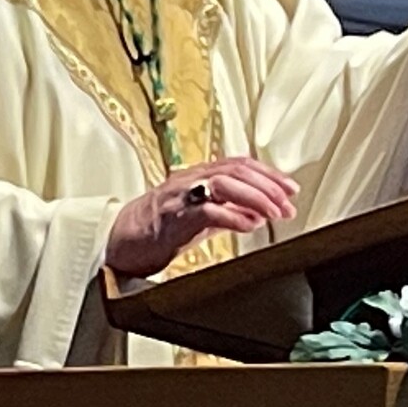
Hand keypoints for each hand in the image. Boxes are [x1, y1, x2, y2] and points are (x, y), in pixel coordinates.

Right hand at [106, 158, 298, 278]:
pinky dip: (233, 217)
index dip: (269, 174)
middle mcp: (189, 180)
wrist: (115, 242)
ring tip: (275, 213)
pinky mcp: (172, 219)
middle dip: (268, 185)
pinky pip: (206, 212)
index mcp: (196, 176)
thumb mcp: (198, 218)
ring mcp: (179, 197)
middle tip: (288, 204)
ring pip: (223, 183)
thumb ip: (227, 212)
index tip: (291, 188)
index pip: (239, 164)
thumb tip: (258, 214)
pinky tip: (250, 226)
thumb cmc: (155, 230)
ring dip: (256, 197)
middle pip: (236, 170)